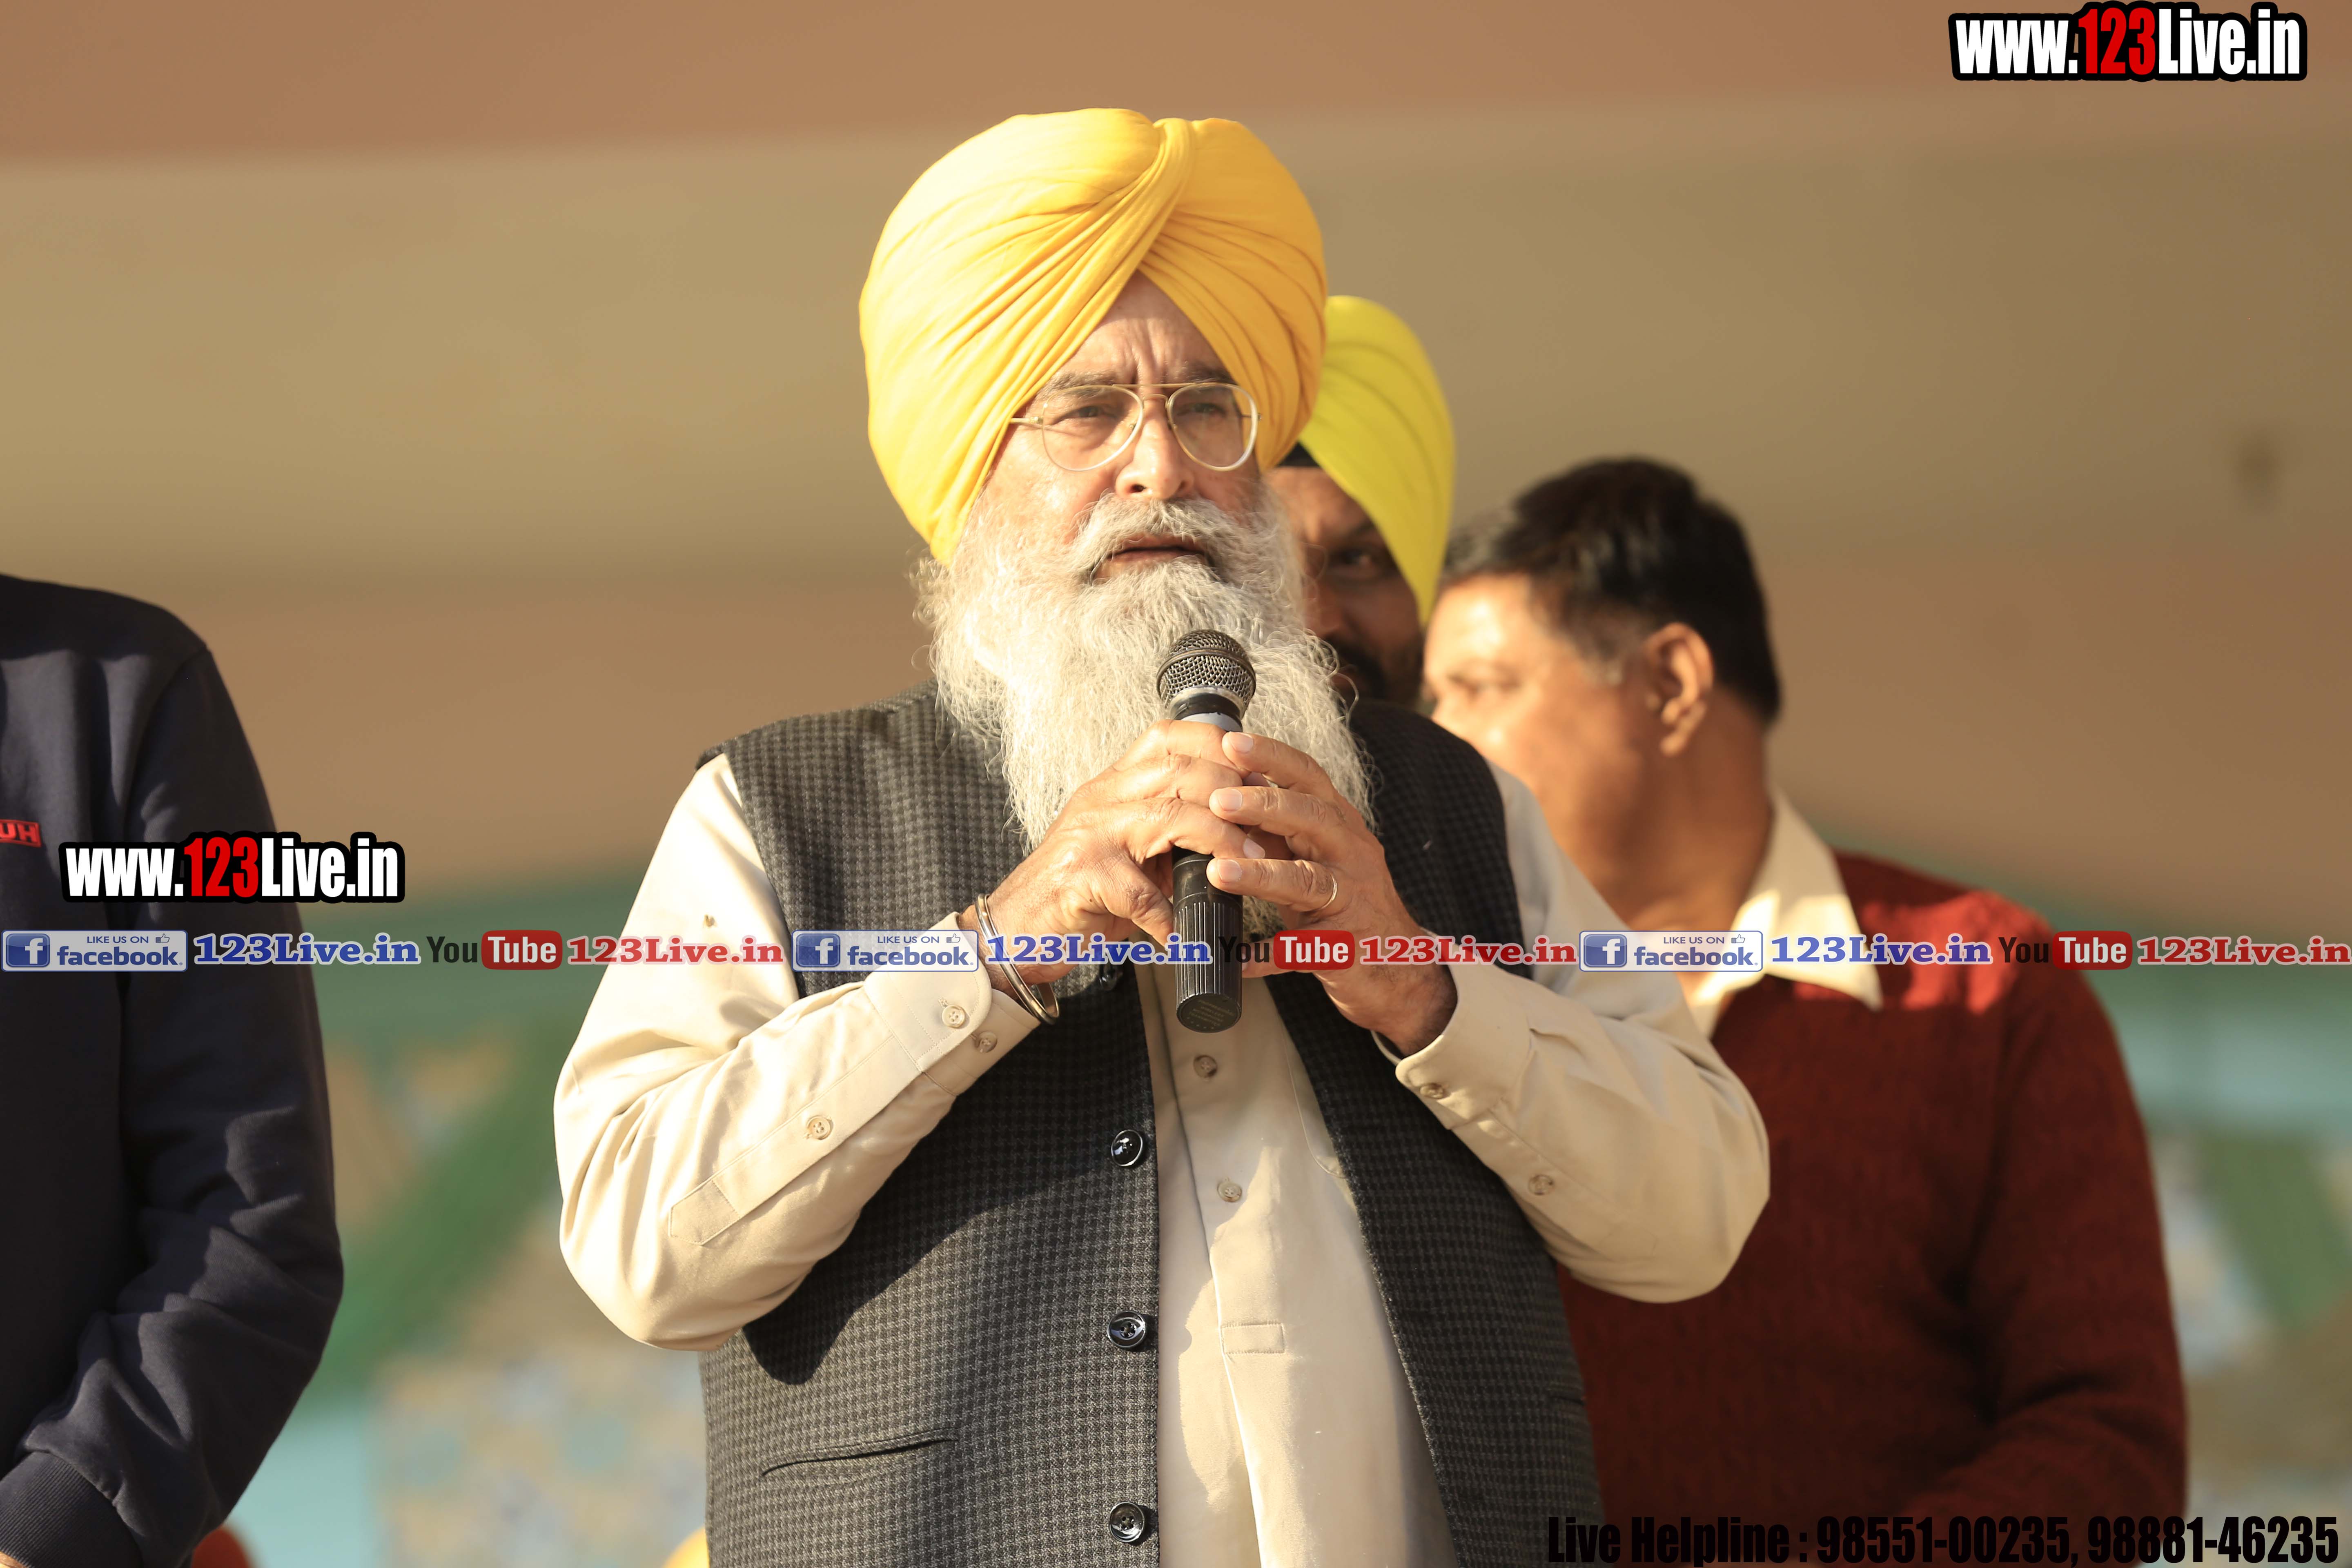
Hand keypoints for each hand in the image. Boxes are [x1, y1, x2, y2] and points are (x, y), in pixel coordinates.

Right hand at [961, 721, 1266, 989]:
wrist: (1014, 930)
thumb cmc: (1079, 893)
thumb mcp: (1125, 848)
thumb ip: (1168, 831)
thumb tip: (1238, 828)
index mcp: (1113, 785)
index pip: (1167, 737)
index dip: (1217, 745)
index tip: (1254, 773)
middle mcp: (1101, 800)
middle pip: (1180, 772)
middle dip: (1233, 795)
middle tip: (1265, 827)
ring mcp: (1090, 836)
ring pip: (1170, 818)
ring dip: (1219, 842)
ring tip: (1247, 868)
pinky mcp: (1082, 879)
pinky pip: (1140, 893)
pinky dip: (1169, 915)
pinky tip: (1184, 932)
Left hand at [1203, 731, 1458, 1051]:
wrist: (1397, 967)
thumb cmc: (1343, 902)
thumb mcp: (1310, 854)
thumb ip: (1276, 826)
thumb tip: (1233, 785)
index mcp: (1339, 824)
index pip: (1309, 777)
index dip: (1272, 756)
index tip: (1230, 742)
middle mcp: (1351, 854)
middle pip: (1313, 818)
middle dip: (1265, 804)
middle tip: (1219, 800)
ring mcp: (1352, 900)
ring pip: (1310, 881)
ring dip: (1263, 875)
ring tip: (1220, 873)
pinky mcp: (1345, 946)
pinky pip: (1304, 949)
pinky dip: (1268, 954)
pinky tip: (1237, 958)